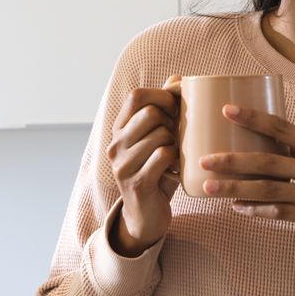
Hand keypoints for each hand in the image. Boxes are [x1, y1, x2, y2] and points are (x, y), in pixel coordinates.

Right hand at [106, 76, 180, 252]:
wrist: (146, 217)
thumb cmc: (157, 172)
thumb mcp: (158, 139)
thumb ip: (164, 109)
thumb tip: (178, 79)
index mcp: (120, 130)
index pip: (137, 95)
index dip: (162, 95)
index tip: (178, 107)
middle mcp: (115, 145)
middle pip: (151, 113)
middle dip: (173, 122)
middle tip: (179, 137)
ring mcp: (123, 165)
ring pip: (160, 134)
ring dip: (176, 143)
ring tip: (177, 155)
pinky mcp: (136, 183)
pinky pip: (164, 156)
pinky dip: (177, 160)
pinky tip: (177, 169)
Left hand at [199, 104, 294, 223]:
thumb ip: (292, 147)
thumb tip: (248, 132)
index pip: (282, 128)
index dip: (253, 118)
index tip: (226, 110)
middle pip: (268, 163)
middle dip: (233, 161)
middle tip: (204, 160)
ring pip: (267, 191)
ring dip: (235, 188)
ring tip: (208, 186)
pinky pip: (276, 213)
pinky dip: (254, 210)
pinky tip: (234, 206)